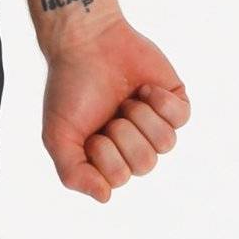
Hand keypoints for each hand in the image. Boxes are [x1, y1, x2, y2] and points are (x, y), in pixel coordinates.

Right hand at [42, 15, 189, 201]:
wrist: (87, 42)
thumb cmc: (69, 89)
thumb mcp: (58, 137)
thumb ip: (73, 174)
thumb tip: (105, 196)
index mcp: (106, 161)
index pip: (118, 179)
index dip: (104, 154)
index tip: (91, 131)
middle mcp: (132, 147)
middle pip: (144, 164)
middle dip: (124, 134)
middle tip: (111, 114)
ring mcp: (155, 126)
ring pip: (165, 144)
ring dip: (142, 117)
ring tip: (127, 100)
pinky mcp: (173, 103)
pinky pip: (181, 118)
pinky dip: (160, 102)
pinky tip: (144, 89)